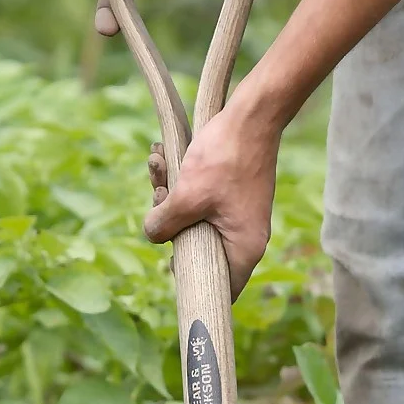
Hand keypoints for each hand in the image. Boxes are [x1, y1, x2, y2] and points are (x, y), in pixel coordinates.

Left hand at [142, 93, 279, 298]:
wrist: (252, 115)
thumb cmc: (225, 158)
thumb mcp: (186, 196)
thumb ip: (165, 224)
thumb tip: (151, 235)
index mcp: (244, 247)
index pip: (223, 288)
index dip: (193, 282)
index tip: (170, 263)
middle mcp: (246, 236)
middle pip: (200, 249)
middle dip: (171, 223)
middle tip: (159, 197)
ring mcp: (239, 215)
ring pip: (195, 219)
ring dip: (170, 195)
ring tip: (157, 163)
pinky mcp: (232, 194)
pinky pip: (201, 200)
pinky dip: (182, 183)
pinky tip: (163, 155)